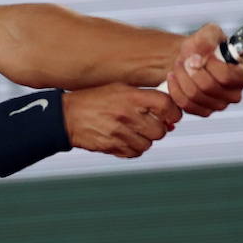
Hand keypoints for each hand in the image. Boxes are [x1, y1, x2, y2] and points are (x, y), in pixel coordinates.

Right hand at [63, 84, 182, 158]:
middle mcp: (127, 114)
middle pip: (161, 130)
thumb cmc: (96, 99)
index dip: (173, 112)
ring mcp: (120, 132)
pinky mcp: (112, 147)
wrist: (68, 116)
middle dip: (158, 128)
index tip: (171, 115)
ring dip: (144, 139)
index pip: (167, 106)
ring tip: (132, 130)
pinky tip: (124, 138)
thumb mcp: (121, 89)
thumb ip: (146, 99)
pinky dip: (133, 148)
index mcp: (131, 96)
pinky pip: (135, 153)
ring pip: (149, 144)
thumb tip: (172, 119)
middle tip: (147, 123)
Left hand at [165, 23, 242, 116]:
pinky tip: (174, 77)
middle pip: (208, 87)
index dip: (208, 65)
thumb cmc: (204, 46)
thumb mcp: (209, 33)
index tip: (199, 54)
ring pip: (194, 95)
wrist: (192, 58)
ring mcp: (220, 105)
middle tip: (185, 58)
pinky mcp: (204, 112)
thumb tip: (200, 57)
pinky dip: (175, 89)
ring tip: (179, 65)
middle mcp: (235, 94)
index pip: (226, 76)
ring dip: (181, 77)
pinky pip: (185, 104)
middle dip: (191, 70)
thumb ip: (207, 39)